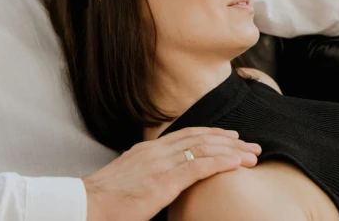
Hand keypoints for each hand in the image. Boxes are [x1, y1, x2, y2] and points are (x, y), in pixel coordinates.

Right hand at [82, 127, 261, 220]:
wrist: (86, 205)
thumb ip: (149, 173)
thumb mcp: (130, 178)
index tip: (231, 136)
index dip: (212, 134)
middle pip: (201, 138)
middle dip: (229, 140)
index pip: (187, 134)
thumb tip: (162, 180)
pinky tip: (237, 162)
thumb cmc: (105, 200)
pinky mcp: (164, 181)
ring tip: (252, 154)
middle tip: (250, 144)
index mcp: (148, 149)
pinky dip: (222, 162)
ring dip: (232, 150)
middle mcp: (157, 150)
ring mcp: (161, 163)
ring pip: (205, 148)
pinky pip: (200, 166)